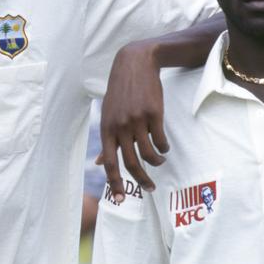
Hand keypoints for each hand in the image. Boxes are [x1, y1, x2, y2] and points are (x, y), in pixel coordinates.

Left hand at [96, 41, 167, 200]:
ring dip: (156, 162)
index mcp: (106, 128)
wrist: (135, 64)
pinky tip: (164, 146)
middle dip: (141, 180)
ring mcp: (137, 120)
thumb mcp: (108, 114)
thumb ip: (106, 140)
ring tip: (159, 161)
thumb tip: (99, 163)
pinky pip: (161, 140)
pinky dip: (164, 147)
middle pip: (130, 163)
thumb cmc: (121, 92)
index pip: (110, 162)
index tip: (122, 200)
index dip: (116, 183)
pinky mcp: (154, 113)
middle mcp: (120, 126)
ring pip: (148, 153)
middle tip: (150, 188)